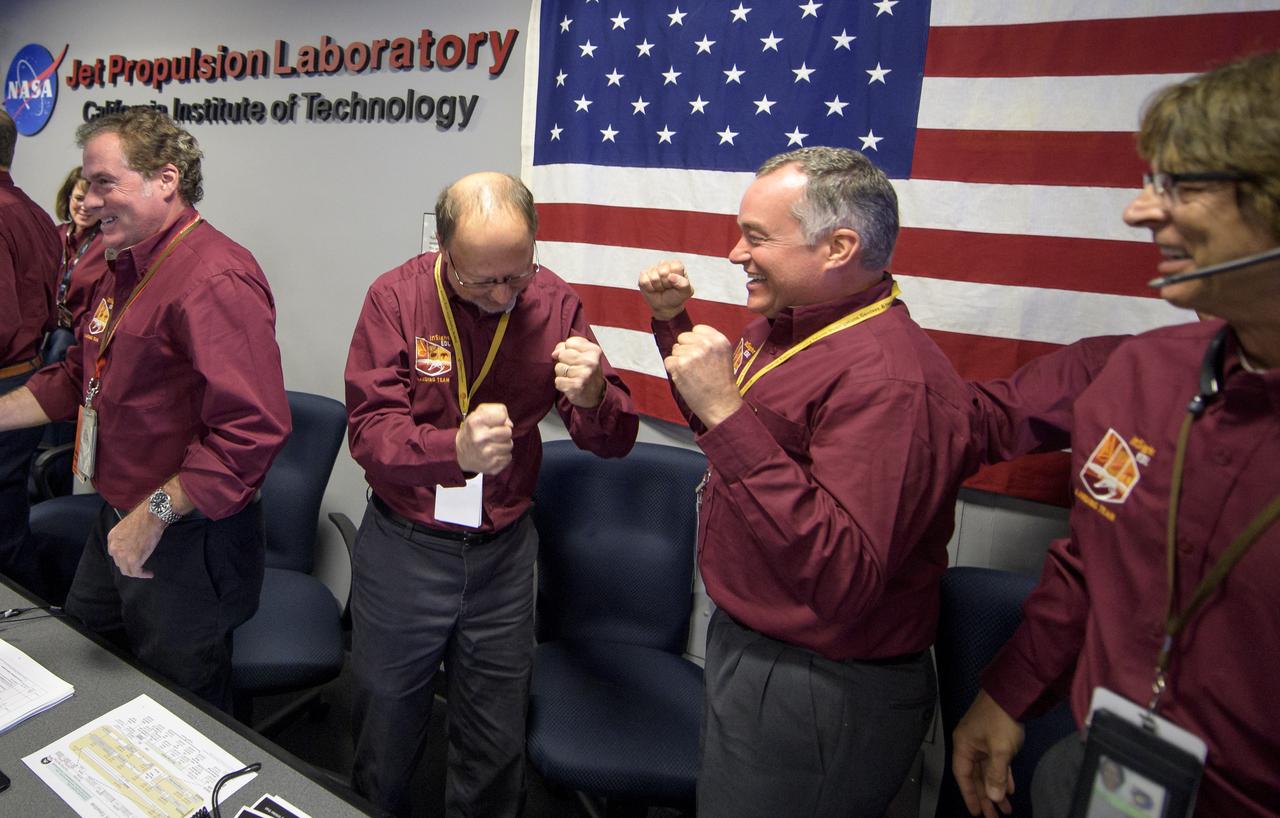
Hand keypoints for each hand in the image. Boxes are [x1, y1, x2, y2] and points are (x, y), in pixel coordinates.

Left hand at [107, 506, 166, 578]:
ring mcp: (123, 555)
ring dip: (136, 572)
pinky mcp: (133, 560)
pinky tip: (149, 574)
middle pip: (120, 563)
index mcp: (112, 538)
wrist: (151, 516)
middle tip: (140, 566)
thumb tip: (133, 542)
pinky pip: (136, 572)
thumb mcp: (127, 526)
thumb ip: (126, 536)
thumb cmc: (144, 517)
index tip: (133, 559)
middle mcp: (114, 547)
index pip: (115, 553)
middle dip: (129, 566)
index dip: (124, 558)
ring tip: (145, 572)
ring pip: (127, 570)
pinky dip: (143, 575)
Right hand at [456, 403, 513, 474]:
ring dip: (503, 444)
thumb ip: (497, 411)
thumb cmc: (473, 430)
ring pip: (509, 445)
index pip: (502, 415)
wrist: (460, 453)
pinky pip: (508, 458)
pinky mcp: (491, 467)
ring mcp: (486, 455)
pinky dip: (503, 456)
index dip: (500, 418)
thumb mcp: (479, 414)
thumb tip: (510, 425)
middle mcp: (480, 438)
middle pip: (508, 432)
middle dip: (502, 432)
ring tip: (492, 444)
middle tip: (492, 435)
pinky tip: (493, 454)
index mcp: (475, 422)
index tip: (492, 422)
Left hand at [552, 336, 606, 407]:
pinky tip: (571, 385)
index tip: (577, 358)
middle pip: (562, 354)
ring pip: (558, 368)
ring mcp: (584, 374)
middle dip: (565, 362)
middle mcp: (590, 361)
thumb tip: (555, 353)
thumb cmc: (586, 371)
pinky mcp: (576, 386)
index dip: (569, 350)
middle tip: (575, 369)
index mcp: (594, 350)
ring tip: (573, 377)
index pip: (569, 342)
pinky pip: (558, 381)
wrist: (596, 394)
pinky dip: (562, 384)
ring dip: (563, 374)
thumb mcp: (583, 354)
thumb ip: (567, 347)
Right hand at [638, 260, 693, 320]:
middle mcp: (664, 264)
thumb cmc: (677, 296)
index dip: (675, 278)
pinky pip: (644, 281)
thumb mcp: (686, 291)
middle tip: (668, 287)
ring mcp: (653, 269)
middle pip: (663, 271)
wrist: (666, 306)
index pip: (675, 267)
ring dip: (658, 287)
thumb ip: (684, 283)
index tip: (676, 284)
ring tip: (661, 288)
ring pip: (654, 277)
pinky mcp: (643, 275)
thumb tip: (670, 276)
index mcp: (676, 265)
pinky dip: (650, 288)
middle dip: (666, 283)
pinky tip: (653, 289)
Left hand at [665, 325, 741, 428]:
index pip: (697, 329)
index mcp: (719, 340)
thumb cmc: (721, 383)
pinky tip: (685, 379)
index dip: (695, 342)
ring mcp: (692, 353)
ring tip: (693, 375)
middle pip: (683, 337)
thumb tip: (684, 338)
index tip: (701, 355)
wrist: (721, 404)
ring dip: (680, 362)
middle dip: (686, 350)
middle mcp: (706, 344)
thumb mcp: (722, 356)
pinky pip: (668, 361)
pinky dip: (673, 370)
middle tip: (696, 367)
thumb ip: (708, 343)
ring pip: (675, 350)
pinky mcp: (680, 364)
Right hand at [952, 690, 1024, 817]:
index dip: (970, 796)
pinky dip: (1003, 775)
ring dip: (996, 788)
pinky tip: (1010, 787)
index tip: (977, 812)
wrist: (1013, 692)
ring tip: (1005, 808)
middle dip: (986, 797)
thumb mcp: (1000, 750)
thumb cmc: (1000, 718)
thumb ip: (996, 775)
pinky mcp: (995, 738)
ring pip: (988, 771)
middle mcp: (970, 744)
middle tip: (993, 816)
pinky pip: (997, 763)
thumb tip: (993, 797)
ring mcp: (983, 741)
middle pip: (976, 776)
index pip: (964, 777)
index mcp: (964, 746)